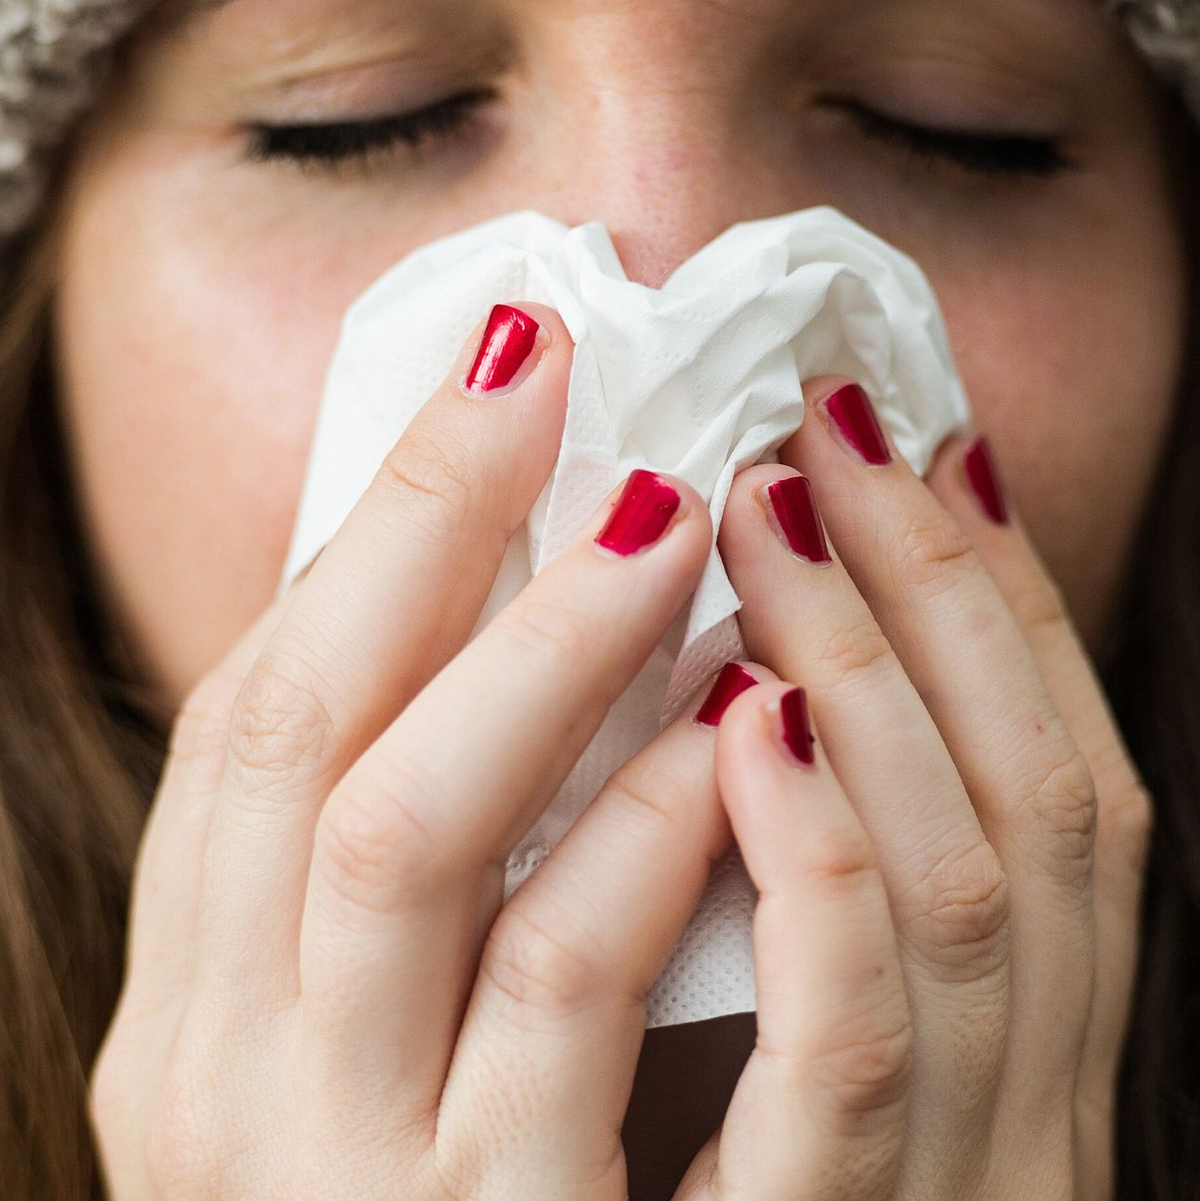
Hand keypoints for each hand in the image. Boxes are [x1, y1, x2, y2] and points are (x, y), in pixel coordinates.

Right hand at [89, 302, 740, 1198]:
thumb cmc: (437, 1194)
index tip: (481, 385)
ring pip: (415, 840)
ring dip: (547, 652)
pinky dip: (643, 835)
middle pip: (306, 737)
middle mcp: (227, 1068)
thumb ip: (421, 841)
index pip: (254, 713)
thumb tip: (498, 608)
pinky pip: (563, 997)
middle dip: (425, 535)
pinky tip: (735, 726)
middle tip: (551, 382)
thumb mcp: (376, 1019)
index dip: (367, 535)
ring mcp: (343, 1159)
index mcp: (200, 997)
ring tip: (665, 511)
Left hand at [669, 378, 1151, 1199]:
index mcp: (1024, 1029)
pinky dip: (825, 872)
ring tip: (764, 509)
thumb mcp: (808, 1008)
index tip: (909, 444)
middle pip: (1027, 795)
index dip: (993, 596)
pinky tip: (757, 723)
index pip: (1051, 769)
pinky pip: (857, 1055)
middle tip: (821, 430)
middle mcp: (1030, 1093)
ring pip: (965, 892)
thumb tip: (760, 659)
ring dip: (874, 676)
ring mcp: (951, 1174)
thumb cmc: (739, 1188)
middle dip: (930, 591)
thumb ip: (809, 866)